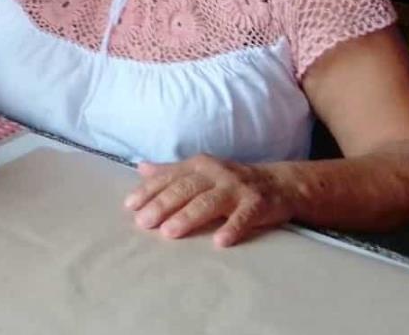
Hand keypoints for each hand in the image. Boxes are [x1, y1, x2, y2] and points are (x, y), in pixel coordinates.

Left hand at [124, 154, 294, 246]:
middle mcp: (215, 174)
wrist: (278, 182)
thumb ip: (171, 171)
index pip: (168, 177)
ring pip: (208, 202)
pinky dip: (232, 228)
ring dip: (188, 217)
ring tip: (169, 232)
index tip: (130, 206)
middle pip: (185, 189)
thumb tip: (141, 168)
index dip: (149, 191)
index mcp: (198, 166)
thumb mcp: (201, 171)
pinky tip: (219, 241)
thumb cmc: (230, 180)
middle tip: (143, 222)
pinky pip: (243, 217)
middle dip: (162, 205)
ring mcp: (236, 188)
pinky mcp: (257, 204)